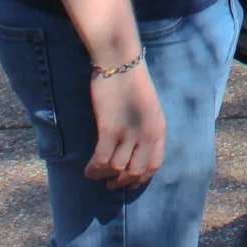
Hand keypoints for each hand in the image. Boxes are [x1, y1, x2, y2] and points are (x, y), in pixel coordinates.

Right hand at [83, 61, 165, 189]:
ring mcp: (129, 133)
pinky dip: (94, 169)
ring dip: (105, 176)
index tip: (130, 181)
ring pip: (117, 169)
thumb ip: (145, 129)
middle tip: (111, 184)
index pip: (154, 165)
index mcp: (159, 129)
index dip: (142, 178)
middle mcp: (147, 135)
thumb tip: (134, 151)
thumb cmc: (132, 82)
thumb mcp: (149, 108)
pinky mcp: (109, 129)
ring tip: (97, 175)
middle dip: (123, 182)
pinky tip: (88, 170)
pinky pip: (101, 160)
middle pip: (136, 172)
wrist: (121, 61)